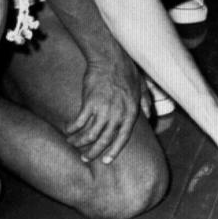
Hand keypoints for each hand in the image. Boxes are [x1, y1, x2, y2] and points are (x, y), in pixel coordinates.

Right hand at [66, 49, 140, 163]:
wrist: (110, 58)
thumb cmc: (126, 69)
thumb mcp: (141, 85)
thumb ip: (145, 101)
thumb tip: (150, 115)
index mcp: (131, 112)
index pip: (123, 138)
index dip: (114, 151)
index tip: (106, 160)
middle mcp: (118, 114)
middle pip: (104, 140)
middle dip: (93, 152)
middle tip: (85, 158)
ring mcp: (103, 110)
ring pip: (90, 134)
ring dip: (79, 142)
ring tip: (72, 143)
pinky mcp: (89, 104)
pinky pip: (79, 122)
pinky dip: (72, 128)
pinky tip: (68, 130)